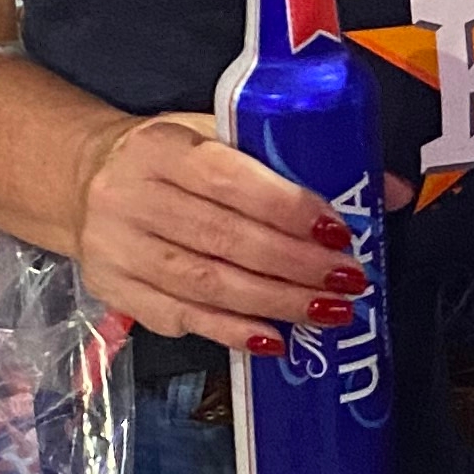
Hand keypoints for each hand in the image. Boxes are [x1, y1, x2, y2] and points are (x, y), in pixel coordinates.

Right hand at [71, 111, 374, 353]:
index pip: (230, 180)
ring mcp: (118, 249)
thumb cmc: (172, 157)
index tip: (338, 230)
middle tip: (347, 280)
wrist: (82, 180)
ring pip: (205, 284)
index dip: (287, 208)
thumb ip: (296, 157)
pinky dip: (231, 331)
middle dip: (295, 265)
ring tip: (327, 311)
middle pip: (223, 239)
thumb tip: (390, 189)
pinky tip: (274, 337)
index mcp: (163, 148)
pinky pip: (180, 317)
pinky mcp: (114, 291)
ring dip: (274, 303)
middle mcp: (133, 198)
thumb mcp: (219, 135)